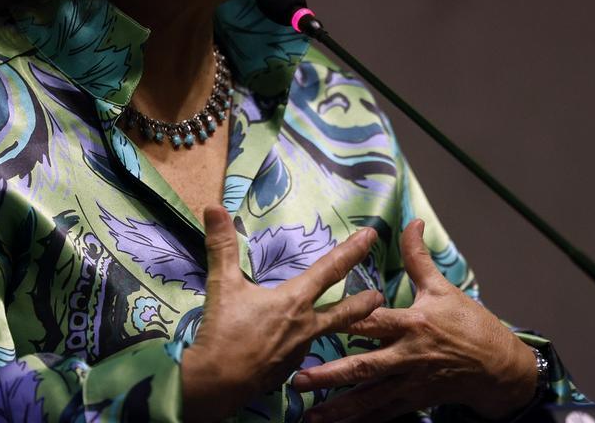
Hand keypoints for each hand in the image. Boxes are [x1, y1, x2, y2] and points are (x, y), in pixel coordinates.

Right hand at [180, 206, 383, 422]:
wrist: (215, 385)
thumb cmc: (223, 333)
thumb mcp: (222, 284)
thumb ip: (222, 245)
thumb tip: (214, 208)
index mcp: (295, 300)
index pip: (330, 269)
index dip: (352, 250)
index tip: (371, 236)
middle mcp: (305, 326)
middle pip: (344, 312)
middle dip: (363, 302)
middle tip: (380, 295)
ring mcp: (299, 352)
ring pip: (322, 334)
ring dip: (335, 326)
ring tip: (343, 323)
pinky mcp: (287, 370)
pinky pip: (299, 353)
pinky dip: (300, 345)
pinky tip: (292, 344)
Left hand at [291, 219, 536, 422]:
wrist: (499, 366)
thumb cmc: (470, 323)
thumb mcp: (444, 287)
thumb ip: (419, 258)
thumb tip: (412, 221)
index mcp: (412, 324)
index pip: (372, 321)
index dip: (345, 321)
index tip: (315, 322)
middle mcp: (408, 355)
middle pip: (363, 367)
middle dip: (330, 375)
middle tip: (298, 379)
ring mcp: (410, 382)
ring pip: (369, 398)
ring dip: (339, 407)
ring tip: (310, 414)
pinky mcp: (415, 400)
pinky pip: (383, 413)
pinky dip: (361, 420)